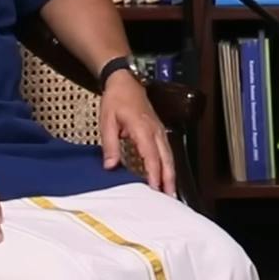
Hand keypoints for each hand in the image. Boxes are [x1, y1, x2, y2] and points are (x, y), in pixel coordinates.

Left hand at [100, 71, 176, 196]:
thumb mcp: (107, 121)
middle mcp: (155, 131)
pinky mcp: (158, 131)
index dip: (154, 174)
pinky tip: (166, 175)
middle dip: (169, 179)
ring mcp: (159, 130)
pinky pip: (166, 151)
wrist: (124, 81)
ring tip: (171, 192)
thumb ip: (110, 145)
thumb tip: (111, 166)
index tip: (155, 190)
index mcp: (143, 129)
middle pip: (166, 159)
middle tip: (170, 198)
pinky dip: (168, 165)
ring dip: (171, 174)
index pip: (151, 156)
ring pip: (169, 156)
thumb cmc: (116, 99)